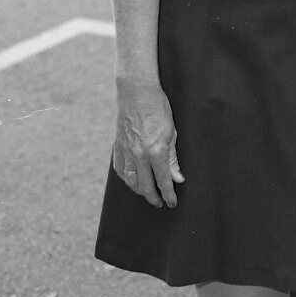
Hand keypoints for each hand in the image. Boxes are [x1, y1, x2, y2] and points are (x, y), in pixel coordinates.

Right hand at [112, 78, 184, 207]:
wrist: (137, 93)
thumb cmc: (158, 109)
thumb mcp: (171, 132)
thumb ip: (173, 158)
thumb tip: (178, 178)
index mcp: (156, 151)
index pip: (163, 181)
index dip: (168, 195)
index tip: (172, 203)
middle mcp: (139, 155)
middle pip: (145, 187)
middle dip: (153, 198)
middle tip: (160, 203)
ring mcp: (126, 152)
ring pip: (131, 182)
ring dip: (139, 191)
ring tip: (148, 193)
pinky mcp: (117, 147)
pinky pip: (120, 171)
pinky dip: (127, 179)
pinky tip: (133, 180)